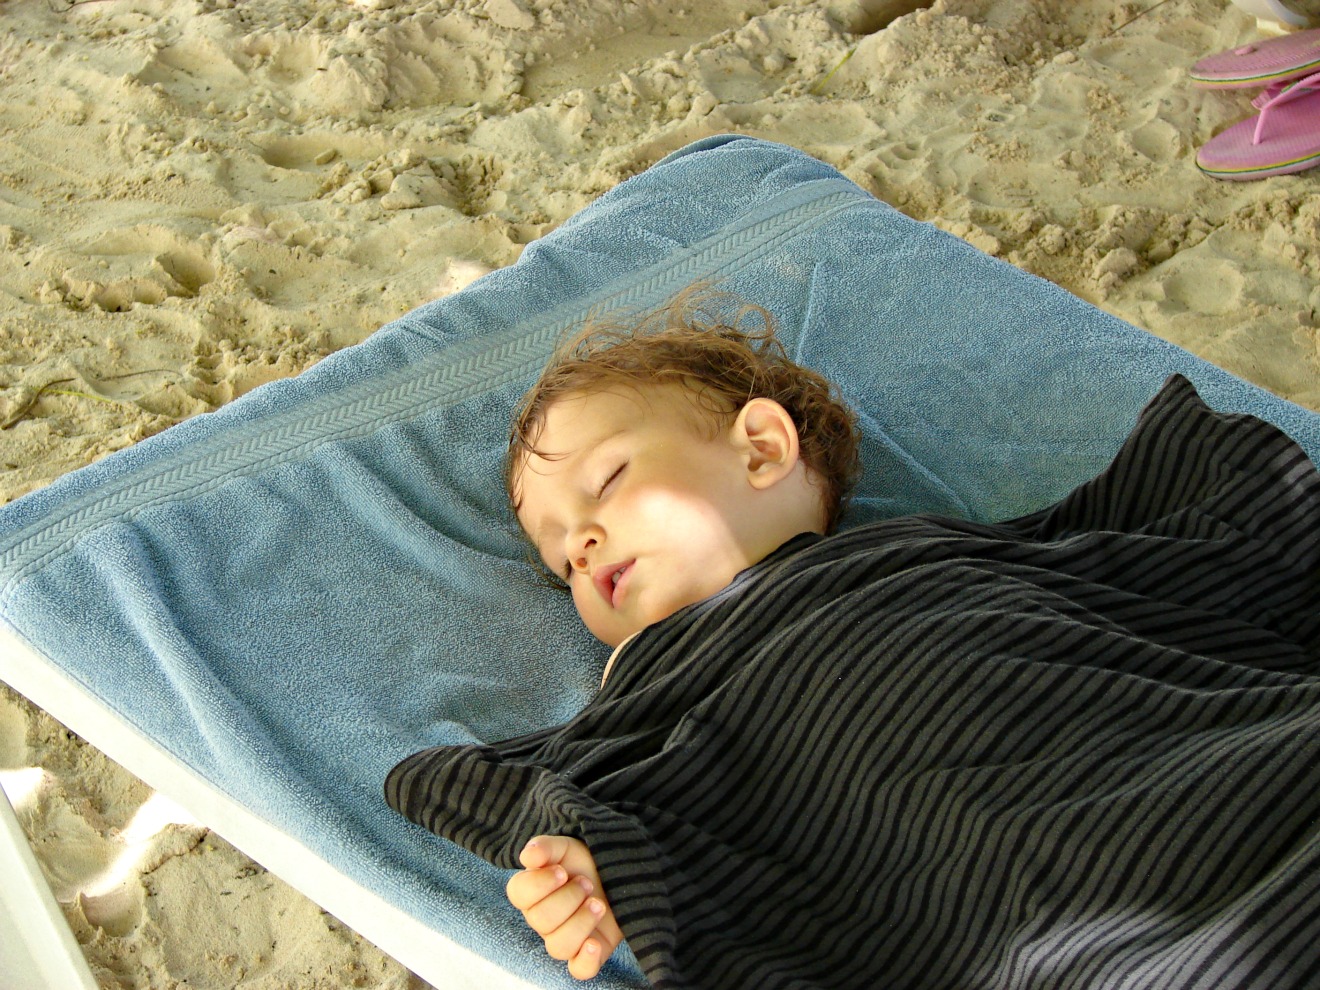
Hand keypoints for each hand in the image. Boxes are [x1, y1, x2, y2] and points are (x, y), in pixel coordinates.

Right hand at [506, 834, 624, 979]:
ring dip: (581, 922)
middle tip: (587, 883)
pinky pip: (579, 970)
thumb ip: (546, 847)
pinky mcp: (588, 953)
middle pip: (541, 920)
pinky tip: (594, 944)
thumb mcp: (567, 846)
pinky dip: (586, 960)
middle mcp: (544, 919)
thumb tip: (528, 856)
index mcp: (533, 892)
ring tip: (598, 904)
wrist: (620, 872)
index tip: (563, 871)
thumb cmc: (587, 861)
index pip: (519, 894)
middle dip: (568, 898)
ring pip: (558, 947)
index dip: (540, 884)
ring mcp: (566, 938)